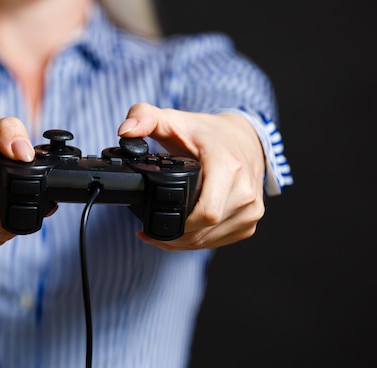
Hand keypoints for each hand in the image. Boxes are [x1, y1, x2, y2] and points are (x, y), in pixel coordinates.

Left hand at [118, 103, 265, 249]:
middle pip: (203, 230)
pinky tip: (183, 233)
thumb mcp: (174, 119)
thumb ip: (144, 117)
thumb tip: (125, 130)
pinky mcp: (250, 222)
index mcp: (228, 166)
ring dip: (182, 242)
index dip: (178, 223)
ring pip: (209, 241)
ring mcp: (251, 209)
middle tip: (148, 230)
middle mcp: (245, 191)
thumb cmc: (208, 133)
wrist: (244, 139)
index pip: (207, 212)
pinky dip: (197, 242)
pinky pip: (218, 242)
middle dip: (173, 235)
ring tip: (162, 230)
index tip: (153, 219)